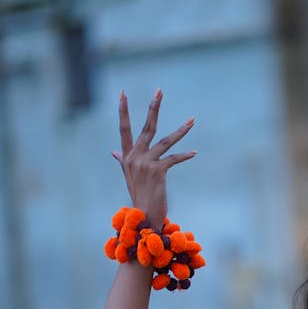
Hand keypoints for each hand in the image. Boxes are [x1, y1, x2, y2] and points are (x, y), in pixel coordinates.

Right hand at [111, 90, 195, 229]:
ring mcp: (145, 163)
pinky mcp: (157, 171)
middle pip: (146, 127)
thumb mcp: (129, 176)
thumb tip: (112, 151)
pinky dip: (185, 155)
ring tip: (192, 120)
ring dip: (181, 131)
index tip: (123, 93)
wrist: (143, 217)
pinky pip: (173, 158)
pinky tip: (194, 152)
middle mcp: (134, 157)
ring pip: (165, 141)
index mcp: (126, 156)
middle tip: (159, 91)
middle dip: (154, 108)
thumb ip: (122, 160)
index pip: (124, 129)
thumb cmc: (139, 196)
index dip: (123, 111)